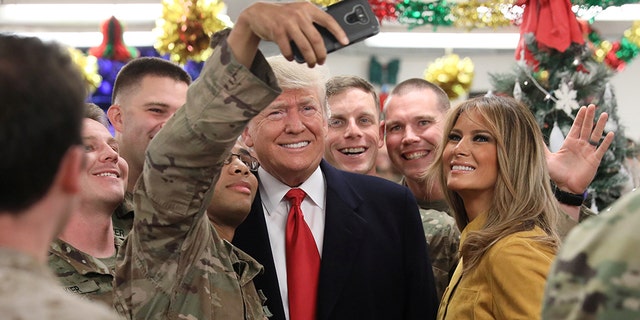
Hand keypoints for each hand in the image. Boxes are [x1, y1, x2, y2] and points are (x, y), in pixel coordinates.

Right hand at [229, 2, 347, 67]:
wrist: (258, 14)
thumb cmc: (282, 17)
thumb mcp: (298, 15)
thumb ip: (310, 24)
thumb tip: (324, 45)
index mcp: (308, 8)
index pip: (328, 20)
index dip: (338, 32)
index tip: (345, 42)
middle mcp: (299, 14)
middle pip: (316, 39)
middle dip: (321, 54)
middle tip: (321, 61)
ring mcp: (288, 23)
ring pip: (305, 47)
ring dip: (309, 59)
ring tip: (310, 63)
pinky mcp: (277, 31)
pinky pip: (289, 50)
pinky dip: (292, 57)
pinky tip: (292, 58)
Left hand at [545, 104, 614, 193]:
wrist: (564, 188)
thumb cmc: (556, 174)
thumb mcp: (547, 158)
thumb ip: (542, 147)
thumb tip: (531, 136)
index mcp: (569, 144)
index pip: (576, 127)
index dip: (580, 118)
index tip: (583, 107)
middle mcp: (580, 146)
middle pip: (586, 128)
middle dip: (589, 117)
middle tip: (592, 106)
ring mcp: (588, 152)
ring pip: (595, 136)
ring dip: (600, 125)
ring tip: (604, 114)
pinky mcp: (594, 160)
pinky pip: (601, 149)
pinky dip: (606, 142)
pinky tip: (611, 133)